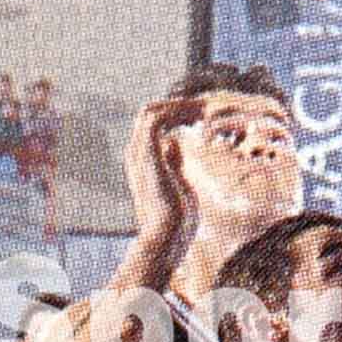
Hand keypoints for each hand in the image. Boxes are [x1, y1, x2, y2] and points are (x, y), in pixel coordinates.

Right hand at [122, 96, 194, 250]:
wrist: (167, 235)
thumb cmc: (177, 218)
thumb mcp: (178, 183)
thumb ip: (173, 161)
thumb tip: (174, 141)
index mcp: (143, 161)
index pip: (153, 125)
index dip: (175, 116)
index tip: (201, 117)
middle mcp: (136, 153)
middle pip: (150, 114)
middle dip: (177, 108)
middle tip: (205, 109)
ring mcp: (138, 152)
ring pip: (150, 111)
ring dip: (177, 106)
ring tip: (203, 109)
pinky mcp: (146, 152)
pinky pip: (154, 118)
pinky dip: (174, 111)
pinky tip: (197, 117)